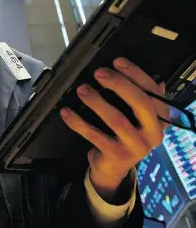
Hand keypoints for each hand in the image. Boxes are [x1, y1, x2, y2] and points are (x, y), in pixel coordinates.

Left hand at [60, 57, 169, 200]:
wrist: (113, 167)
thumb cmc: (123, 133)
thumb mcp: (133, 115)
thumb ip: (135, 94)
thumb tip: (125, 67)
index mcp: (160, 118)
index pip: (153, 92)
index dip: (136, 74)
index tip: (118, 61)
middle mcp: (153, 133)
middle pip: (140, 104)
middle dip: (119, 85)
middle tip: (99, 73)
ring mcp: (136, 147)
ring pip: (117, 120)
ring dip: (97, 102)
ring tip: (82, 89)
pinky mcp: (117, 156)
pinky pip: (95, 136)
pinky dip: (79, 123)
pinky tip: (67, 112)